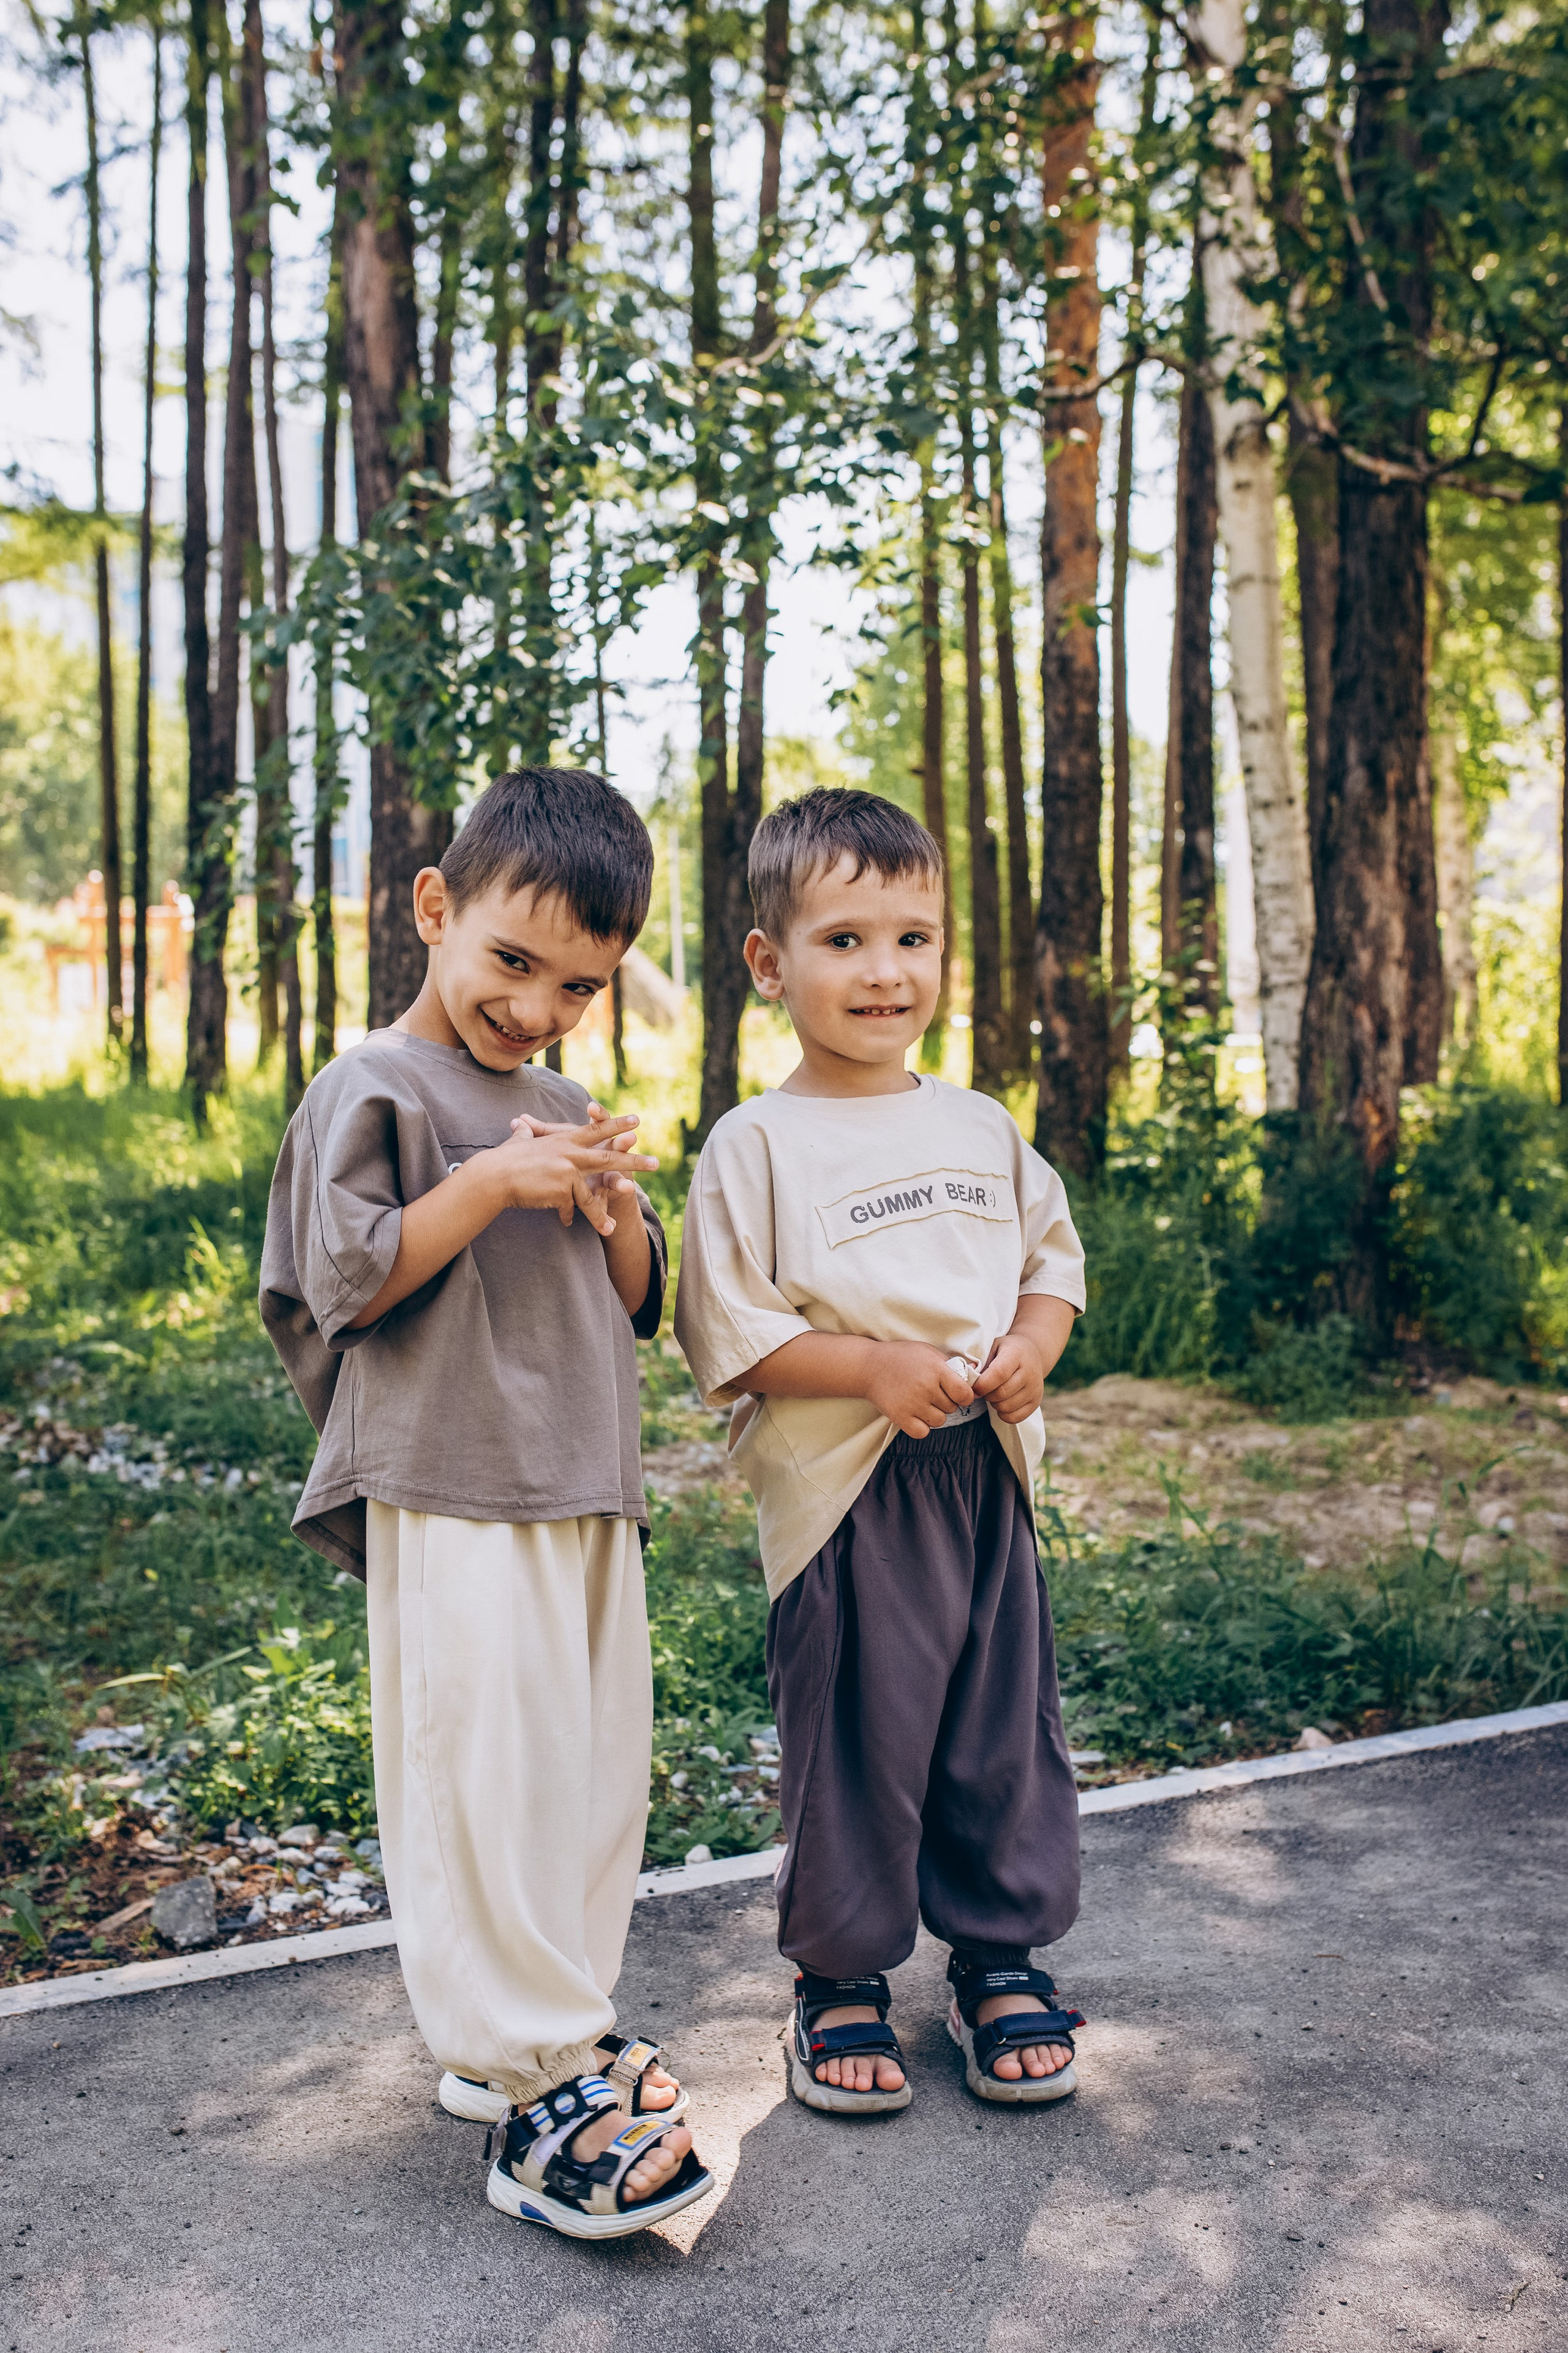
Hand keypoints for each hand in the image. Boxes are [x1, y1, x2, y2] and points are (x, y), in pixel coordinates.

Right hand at [481, 1110, 655, 1233]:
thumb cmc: (504, 1159)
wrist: (495, 1176)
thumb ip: (526, 1133)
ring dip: (602, 1215)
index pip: (596, 1130)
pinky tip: (566, 1223)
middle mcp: (570, 1153)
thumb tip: (519, 1122)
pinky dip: (568, 1216)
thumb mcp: (519, 1141)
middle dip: (634, 1161)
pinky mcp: (563, 1189)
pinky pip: (571, 1208)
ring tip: (612, 1229)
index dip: (616, 1124)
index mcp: (564, 1140)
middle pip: (608, 1157)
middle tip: (657, 1163)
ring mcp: (568, 1171)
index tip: (637, 1121)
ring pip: (592, 1195)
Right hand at [862, 1342, 972, 1439]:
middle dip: (946, 1402)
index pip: (965, 1394)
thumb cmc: (902, 1356)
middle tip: (932, 1393)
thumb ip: (950, 1364)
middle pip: (952, 1408)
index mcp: (936, 1370)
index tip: (958, 1394)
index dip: (965, 1396)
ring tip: (923, 1402)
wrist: (869, 1367)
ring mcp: (913, 1404)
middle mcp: (926, 1388)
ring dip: (935, 1414)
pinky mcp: (900, 1417)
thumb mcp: (928, 1351)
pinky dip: (921, 1427)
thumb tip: (973, 1374)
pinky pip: (923, 1432)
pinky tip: (915, 1415)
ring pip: (939, 1421)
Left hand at [972, 1332, 1045, 1422]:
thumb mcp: (993, 1347)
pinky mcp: (1036, 1402)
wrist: (1032, 1354)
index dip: (983, 1384)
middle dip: (986, 1394)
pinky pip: (1014, 1417)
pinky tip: (1001, 1402)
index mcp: (1016, 1354)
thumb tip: (967, 1377)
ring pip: (1006, 1407)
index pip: (999, 1373)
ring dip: (994, 1403)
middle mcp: (1029, 1372)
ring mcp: (1035, 1389)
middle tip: (983, 1389)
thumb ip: (980, 1361)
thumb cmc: (1006, 1351)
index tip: (974, 1387)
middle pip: (1002, 1393)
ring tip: (994, 1393)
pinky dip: (1003, 1413)